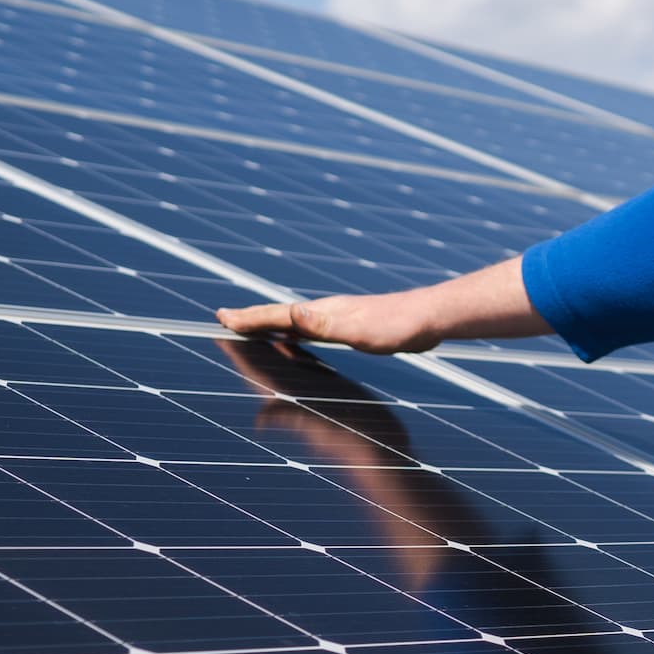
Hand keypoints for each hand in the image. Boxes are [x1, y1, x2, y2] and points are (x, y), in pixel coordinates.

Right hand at [215, 288, 443, 353]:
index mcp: (324, 313)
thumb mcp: (361, 331)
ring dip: (270, 326)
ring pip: (295, 322)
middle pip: (280, 316)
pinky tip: (297, 341)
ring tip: (250, 330)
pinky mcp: (353, 326)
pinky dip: (294, 334)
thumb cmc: (399, 326)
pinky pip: (312, 330)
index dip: (249, 319)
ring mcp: (340, 318)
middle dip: (251, 320)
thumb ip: (326, 325)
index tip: (221, 317)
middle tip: (224, 321)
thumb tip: (293, 314)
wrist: (432, 317)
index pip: (277, 316)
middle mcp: (327, 312)